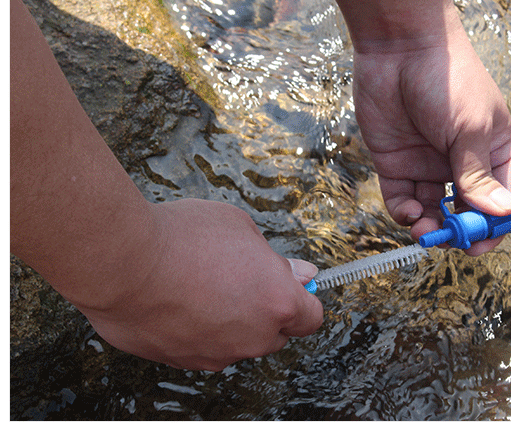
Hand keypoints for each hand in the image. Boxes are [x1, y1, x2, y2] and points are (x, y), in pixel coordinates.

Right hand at [78, 199, 322, 370]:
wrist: (120, 262)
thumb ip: (275, 260)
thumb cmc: (183, 237)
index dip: (304, 300)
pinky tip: (178, 300)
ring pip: (237, 343)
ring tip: (203, 285)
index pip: (311, 319)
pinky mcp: (181, 361)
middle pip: (276, 335)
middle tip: (243, 278)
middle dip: (267, 311)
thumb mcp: (240, 228)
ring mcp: (215, 354)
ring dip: (231, 322)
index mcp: (277, 303)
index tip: (292, 285)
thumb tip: (299, 274)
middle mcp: (252, 337)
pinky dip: (199, 329)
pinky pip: (202, 347)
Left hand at [352, 22, 510, 255]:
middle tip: (452, 240)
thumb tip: (505, 212)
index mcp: (492, 152)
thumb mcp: (471, 129)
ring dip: (431, 227)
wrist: (400, 47)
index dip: (495, 225)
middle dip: (460, 231)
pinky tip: (409, 210)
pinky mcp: (396, 163)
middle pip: (465, 212)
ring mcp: (427, 164)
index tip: (482, 243)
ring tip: (426, 230)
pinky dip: (405, 212)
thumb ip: (478, 174)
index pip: (500, 199)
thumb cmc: (448, 80)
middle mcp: (461, 163)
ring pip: (432, 211)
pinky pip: (402, 199)